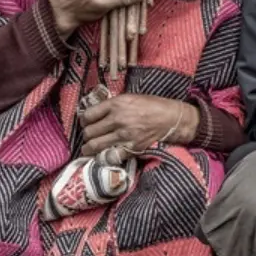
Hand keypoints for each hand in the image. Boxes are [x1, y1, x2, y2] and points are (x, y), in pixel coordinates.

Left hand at [78, 93, 197, 155]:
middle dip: (86, 136)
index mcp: (116, 104)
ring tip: (88, 150)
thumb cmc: (152, 106)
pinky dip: (103, 157)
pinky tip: (102, 156)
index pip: (88, 115)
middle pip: (89, 132)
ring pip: (95, 146)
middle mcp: (118, 119)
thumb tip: (97, 113)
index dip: (84, 121)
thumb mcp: (130, 98)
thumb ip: (113, 105)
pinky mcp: (132, 148)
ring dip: (89, 149)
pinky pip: (110, 156)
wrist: (172, 118)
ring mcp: (124, 135)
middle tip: (89, 137)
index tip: (86, 124)